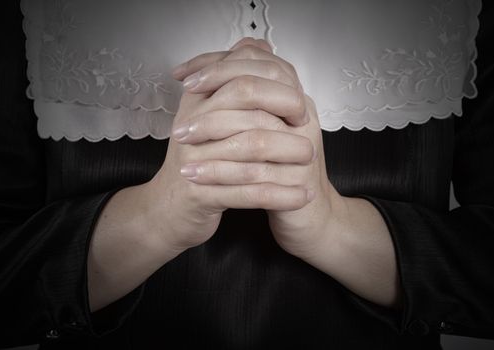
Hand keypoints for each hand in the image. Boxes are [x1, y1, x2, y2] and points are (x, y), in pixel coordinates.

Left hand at [171, 38, 399, 307]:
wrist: (312, 217)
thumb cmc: (285, 172)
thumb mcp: (269, 130)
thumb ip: (252, 101)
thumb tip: (227, 66)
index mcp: (296, 102)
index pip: (261, 64)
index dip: (220, 65)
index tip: (187, 75)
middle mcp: (303, 120)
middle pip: (256, 89)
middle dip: (213, 93)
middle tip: (184, 98)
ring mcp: (302, 151)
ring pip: (254, 133)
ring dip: (212, 134)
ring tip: (181, 139)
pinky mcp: (296, 184)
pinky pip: (254, 176)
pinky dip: (220, 174)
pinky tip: (193, 174)